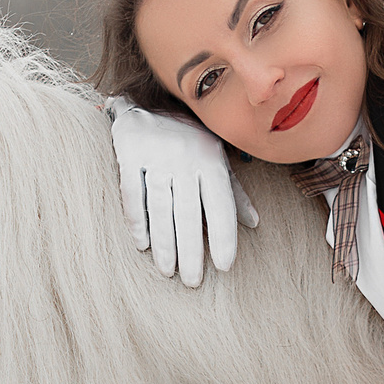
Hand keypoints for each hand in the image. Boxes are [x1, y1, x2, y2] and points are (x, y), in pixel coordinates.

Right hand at [107, 97, 259, 288]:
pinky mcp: (129, 152)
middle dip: (191, 250)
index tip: (223, 266)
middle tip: (192, 281)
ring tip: (168, 271)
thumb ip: (234, 191)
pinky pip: (132, 192)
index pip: (220, 204)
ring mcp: (156, 154)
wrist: (149, 101)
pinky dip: (137, 220)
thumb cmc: (189, 138)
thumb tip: (254, 223)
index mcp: (210, 159)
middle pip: (189, 212)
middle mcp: (185, 157)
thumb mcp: (217, 158)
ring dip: (164, 242)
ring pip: (161, 206)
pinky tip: (142, 244)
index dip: (223, 236)